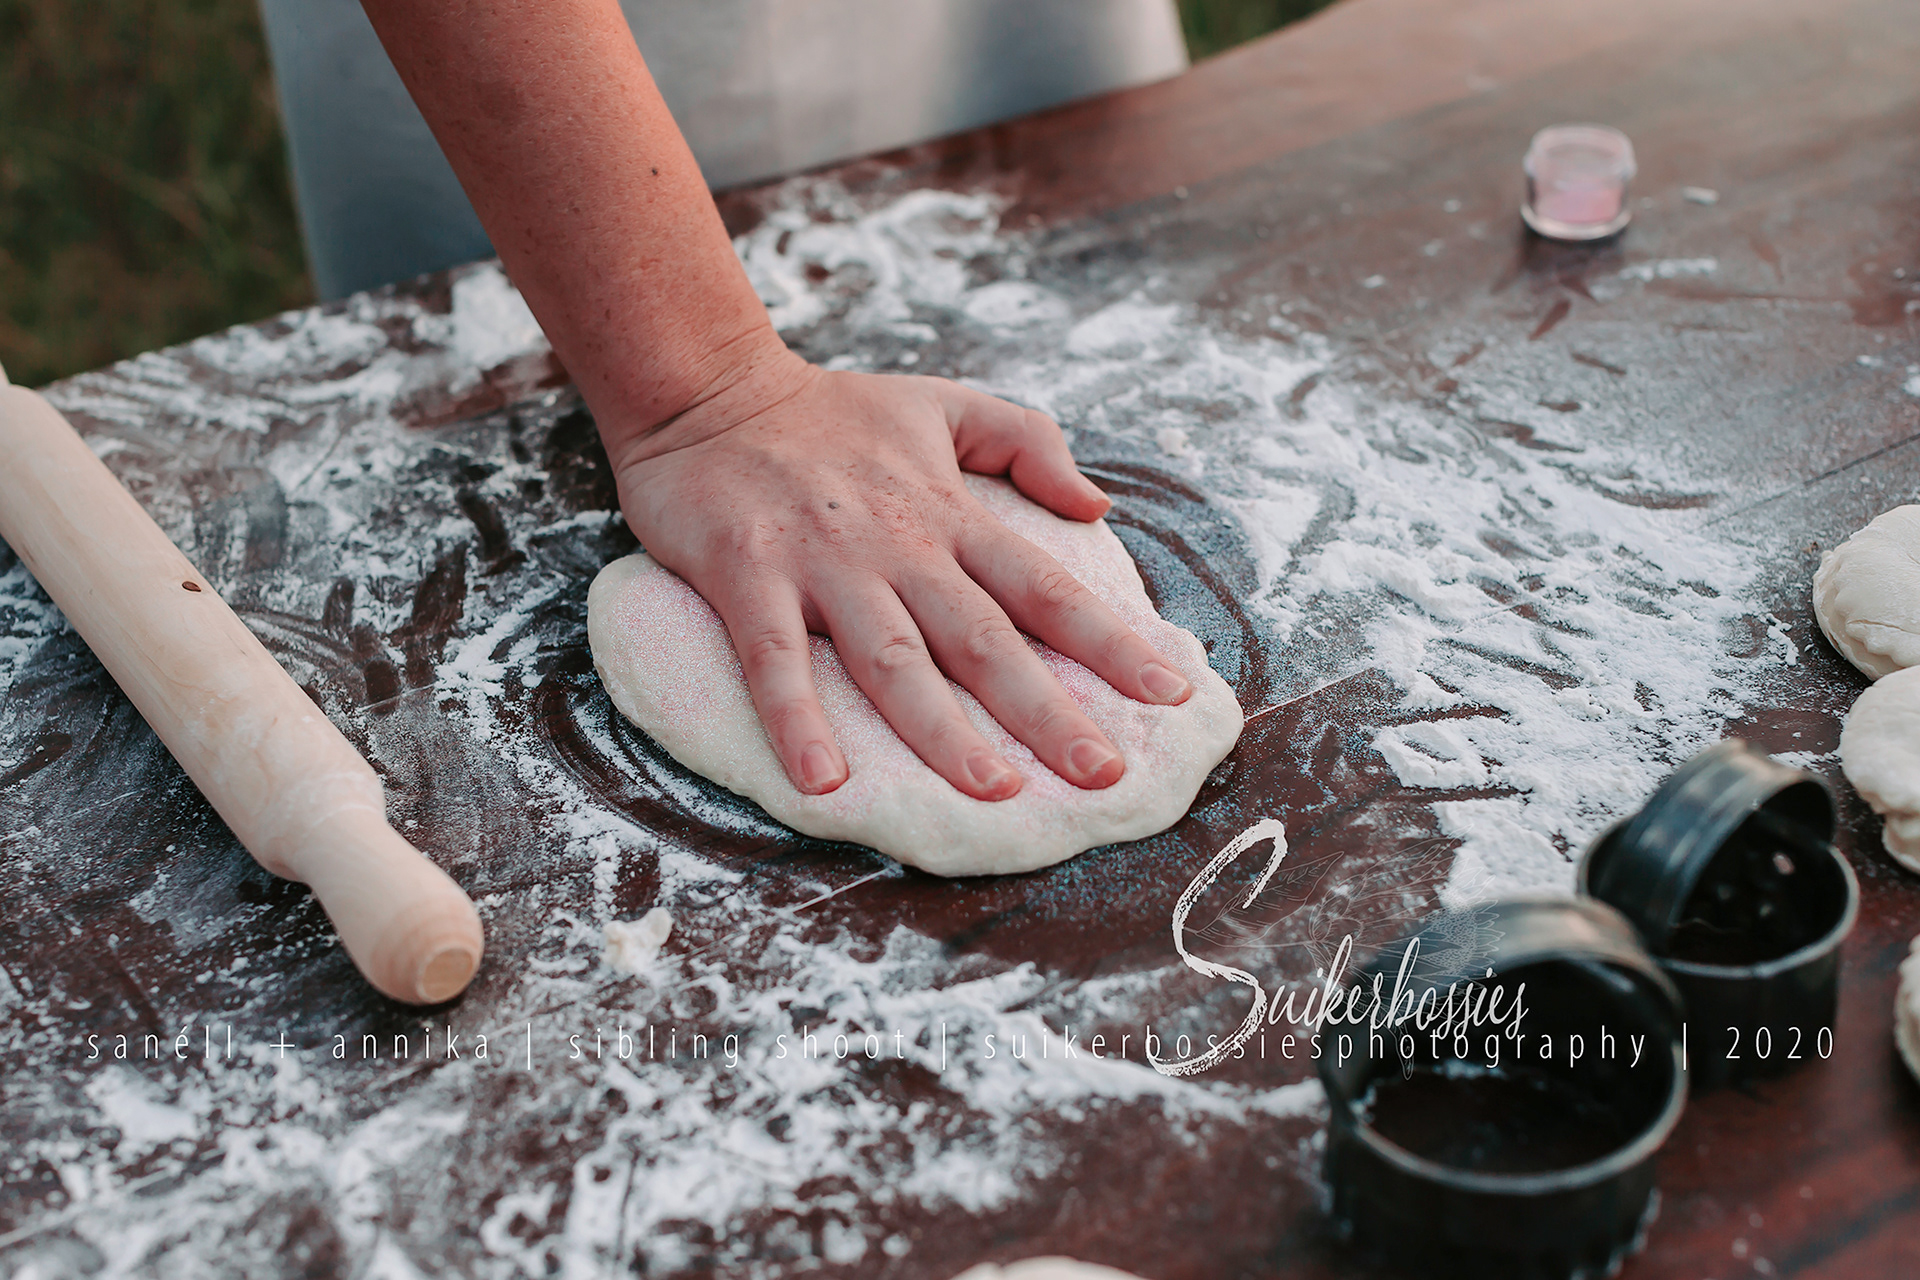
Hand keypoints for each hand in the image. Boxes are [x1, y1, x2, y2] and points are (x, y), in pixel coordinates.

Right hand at [606, 347, 1194, 800]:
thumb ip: (1027, 440)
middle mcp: (898, 545)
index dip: (1108, 642)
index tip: (1166, 695)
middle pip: (985, 639)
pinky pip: (775, 658)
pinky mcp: (748, 575)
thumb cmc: (827, 410)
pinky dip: (798, 720)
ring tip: (992, 791)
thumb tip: (1097, 501)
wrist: (706, 386)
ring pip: (893, 659)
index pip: (1045, 587)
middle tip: (1102, 775)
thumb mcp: (942, 403)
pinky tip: (823, 783)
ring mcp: (822, 563)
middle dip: (1047, 710)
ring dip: (942, 730)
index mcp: (948, 514)